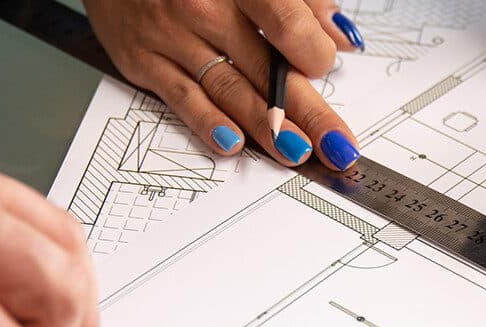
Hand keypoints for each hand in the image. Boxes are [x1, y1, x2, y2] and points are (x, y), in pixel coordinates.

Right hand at [85, 0, 363, 169]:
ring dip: (268, 129)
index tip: (325, 66)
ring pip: (230, 91)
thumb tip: (341, 36)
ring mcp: (172, 36)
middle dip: (310, 114)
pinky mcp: (144, 60)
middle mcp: (204, 8)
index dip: (315, 53)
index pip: (289, 26)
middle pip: (268, 71)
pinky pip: (182, 98)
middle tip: (338, 147)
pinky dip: (208, 124)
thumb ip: (302, 0)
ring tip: (297, 152)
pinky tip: (232, 144)